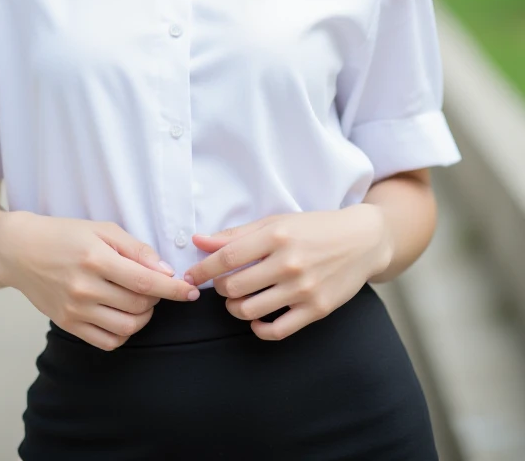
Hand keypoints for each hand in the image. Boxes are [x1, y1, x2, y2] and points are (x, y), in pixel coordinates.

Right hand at [0, 212, 199, 350]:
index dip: (173, 289)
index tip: (191, 292)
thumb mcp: (101, 229)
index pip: (145, 280)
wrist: (20, 251)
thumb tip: (164, 270)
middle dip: (156, 298)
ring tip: (139, 301)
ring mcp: (75, 310)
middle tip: (153, 286)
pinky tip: (122, 315)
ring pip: (127, 327)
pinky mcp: (67, 325)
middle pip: (139, 305)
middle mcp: (85, 287)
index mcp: (96, 258)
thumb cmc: (63, 234)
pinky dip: (123, 333)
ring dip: (143, 317)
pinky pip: (107, 341)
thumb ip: (135, 249)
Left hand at [182, 205, 391, 340]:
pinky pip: (277, 330)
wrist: (362, 240)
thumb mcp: (276, 222)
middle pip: (234, 287)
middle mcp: (289, 262)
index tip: (190, 276)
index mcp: (276, 235)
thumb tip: (198, 241)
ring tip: (238, 299)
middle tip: (222, 284)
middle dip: (220, 288)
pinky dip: (259, 328)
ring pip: (250, 311)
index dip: (202, 269)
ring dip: (235, 308)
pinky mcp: (317, 309)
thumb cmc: (314, 228)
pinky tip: (257, 318)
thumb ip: (237, 234)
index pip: (226, 257)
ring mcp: (304, 288)